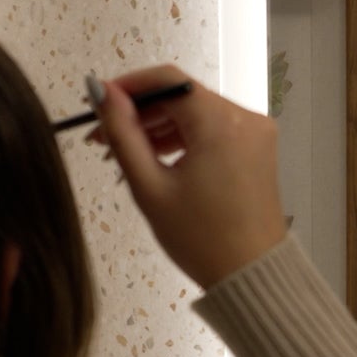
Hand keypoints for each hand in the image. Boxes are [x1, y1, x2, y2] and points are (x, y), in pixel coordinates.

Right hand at [89, 65, 286, 288]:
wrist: (251, 276)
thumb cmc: (201, 239)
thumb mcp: (149, 186)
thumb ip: (122, 133)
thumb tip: (101, 91)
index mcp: (221, 122)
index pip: (167, 80)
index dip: (128, 86)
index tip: (98, 102)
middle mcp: (246, 118)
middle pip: (182, 97)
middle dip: (140, 112)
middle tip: (101, 137)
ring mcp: (256, 133)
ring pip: (197, 113)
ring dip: (159, 127)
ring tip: (123, 155)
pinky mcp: (258, 149)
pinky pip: (214, 130)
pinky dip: (185, 139)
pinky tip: (157, 160)